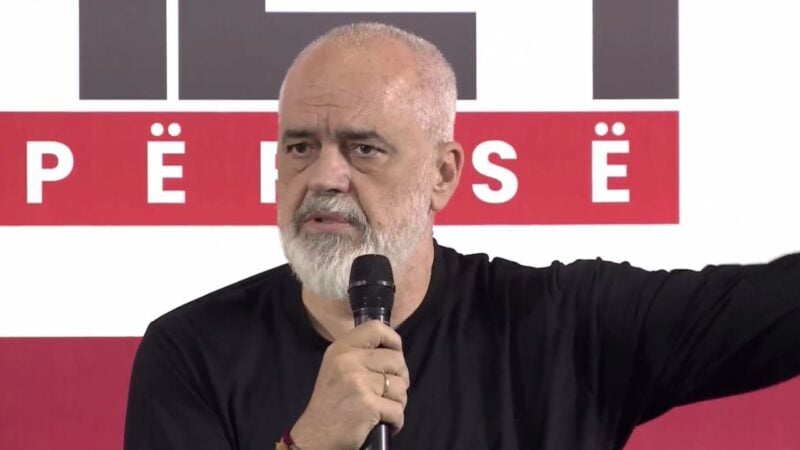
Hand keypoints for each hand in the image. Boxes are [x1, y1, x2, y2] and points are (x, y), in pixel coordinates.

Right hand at [289, 320, 409, 449]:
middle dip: (401, 378)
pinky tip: (384, 423)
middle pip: (396, 360)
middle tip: (389, 392)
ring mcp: (358, 382)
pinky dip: (396, 420)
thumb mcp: (337, 367)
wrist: (314, 435)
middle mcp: (348, 361)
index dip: (393, 341)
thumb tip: (394, 351)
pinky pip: (398, 410)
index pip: (376, 329)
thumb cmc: (330, 403)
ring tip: (383, 408)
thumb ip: (360, 355)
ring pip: (401, 386)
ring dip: (398, 401)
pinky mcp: (367, 405)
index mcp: (341, 349)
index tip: (394, 356)